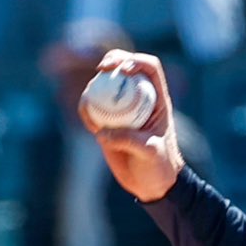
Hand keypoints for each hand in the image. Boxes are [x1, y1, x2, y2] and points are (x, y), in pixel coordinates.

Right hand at [79, 49, 184, 203]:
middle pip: (124, 66)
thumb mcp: (150, 152)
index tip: (122, 70)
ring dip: (94, 86)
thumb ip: (130, 140)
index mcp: (157, 99)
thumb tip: (103, 132)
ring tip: (91, 106)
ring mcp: (121, 109)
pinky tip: (91, 125)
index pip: (149, 67)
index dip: (135, 61)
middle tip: (101, 69)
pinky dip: (86, 110)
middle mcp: (138, 98)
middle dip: (111, 60)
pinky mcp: (106, 122)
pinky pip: (91, 108)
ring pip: (104, 84)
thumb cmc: (159, 167)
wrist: (151, 186)